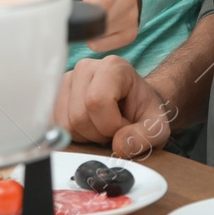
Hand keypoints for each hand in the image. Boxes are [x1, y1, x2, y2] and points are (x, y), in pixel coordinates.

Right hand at [54, 55, 171, 158]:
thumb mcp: (157, 127)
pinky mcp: (56, 95)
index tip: (125, 125)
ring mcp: (67, 80)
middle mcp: (86, 67)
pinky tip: (90, 126)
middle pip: (79, 116)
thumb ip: (144, 137)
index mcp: (113, 67)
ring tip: (103, 126)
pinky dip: (75, 135)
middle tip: (115, 128)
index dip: (112, 125)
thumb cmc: (143, 112)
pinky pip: (57, 126)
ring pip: (66, 124)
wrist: (134, 106)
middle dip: (100, 133)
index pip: (97, 101)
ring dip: (87, 136)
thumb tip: (118, 147)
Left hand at [60, 0, 141, 51]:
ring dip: (85, 28)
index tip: (69, 8)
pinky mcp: (129, 34)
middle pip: (97, 21)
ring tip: (87, 12)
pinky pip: (100, 45)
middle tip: (75, 8)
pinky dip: (92, 38)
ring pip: (97, 35)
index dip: (82, 10)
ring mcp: (131, 19)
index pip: (101, 2)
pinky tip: (93, 23)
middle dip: (80, 17)